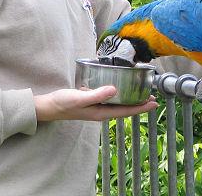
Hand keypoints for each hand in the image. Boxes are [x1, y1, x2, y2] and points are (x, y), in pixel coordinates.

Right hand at [33, 86, 157, 121]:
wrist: (48, 106)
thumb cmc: (63, 103)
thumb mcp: (79, 98)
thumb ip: (96, 94)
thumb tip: (115, 90)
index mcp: (101, 112)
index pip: (125, 111)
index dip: (140, 108)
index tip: (153, 103)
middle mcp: (101, 111)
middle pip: (124, 109)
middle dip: (139, 104)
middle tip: (152, 97)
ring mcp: (96, 107)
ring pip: (118, 105)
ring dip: (130, 100)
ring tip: (141, 94)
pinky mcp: (92, 101)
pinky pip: (110, 99)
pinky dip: (119, 95)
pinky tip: (120, 89)